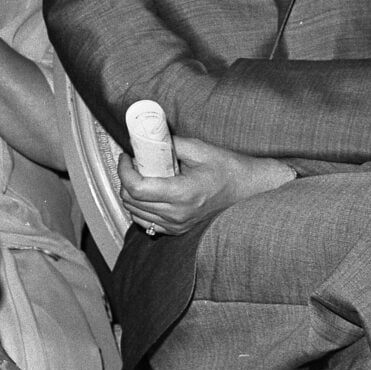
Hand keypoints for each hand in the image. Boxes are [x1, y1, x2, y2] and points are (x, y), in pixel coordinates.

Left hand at [118, 133, 296, 236]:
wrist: (247, 189)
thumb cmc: (227, 168)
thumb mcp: (198, 149)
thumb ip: (168, 144)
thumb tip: (145, 139)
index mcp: (182, 193)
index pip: (136, 187)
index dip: (123, 171)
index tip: (127, 156)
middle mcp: (177, 214)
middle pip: (131, 201)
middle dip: (125, 179)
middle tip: (134, 163)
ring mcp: (177, 225)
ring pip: (135, 212)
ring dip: (130, 193)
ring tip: (141, 176)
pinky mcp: (177, 230)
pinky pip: (145, 222)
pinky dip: (139, 207)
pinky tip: (148, 192)